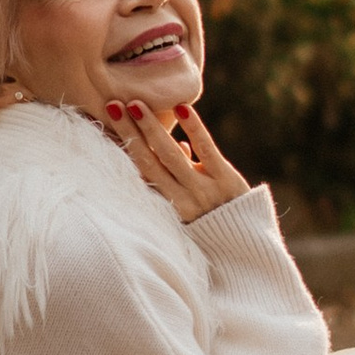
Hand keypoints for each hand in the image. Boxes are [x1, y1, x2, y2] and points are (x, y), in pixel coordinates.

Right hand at [105, 96, 250, 223]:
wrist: (246, 250)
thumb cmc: (215, 225)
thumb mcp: (191, 208)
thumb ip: (183, 179)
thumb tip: (182, 145)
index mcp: (168, 206)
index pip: (141, 171)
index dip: (124, 146)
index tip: (107, 123)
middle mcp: (181, 199)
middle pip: (149, 160)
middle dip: (130, 132)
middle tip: (114, 105)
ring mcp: (204, 190)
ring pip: (171, 155)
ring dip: (152, 128)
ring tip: (136, 104)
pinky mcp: (227, 180)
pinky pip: (206, 150)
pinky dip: (194, 128)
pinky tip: (181, 109)